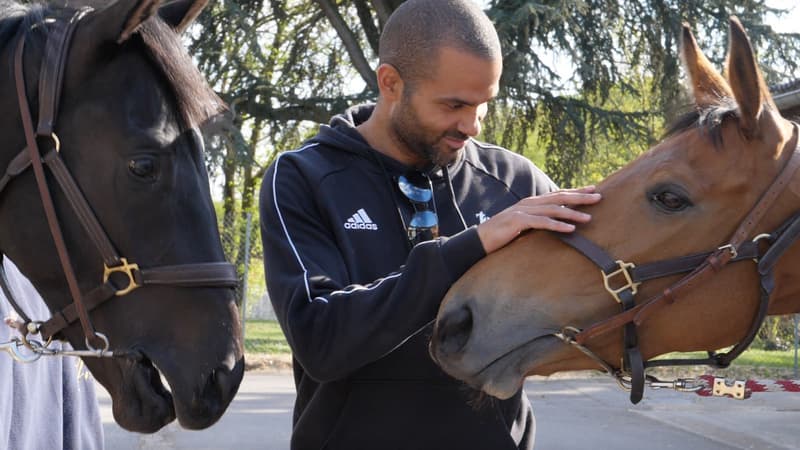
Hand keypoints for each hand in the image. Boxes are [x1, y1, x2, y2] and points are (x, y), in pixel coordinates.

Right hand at [476, 186, 600, 253]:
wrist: (481, 239)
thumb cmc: (504, 234)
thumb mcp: (525, 225)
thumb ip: (539, 220)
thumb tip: (557, 222)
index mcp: (533, 202)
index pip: (559, 194)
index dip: (576, 191)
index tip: (594, 190)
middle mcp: (530, 203)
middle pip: (560, 197)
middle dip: (580, 197)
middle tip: (599, 198)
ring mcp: (523, 211)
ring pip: (553, 209)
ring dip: (573, 213)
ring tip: (589, 217)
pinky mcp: (518, 221)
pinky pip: (542, 222)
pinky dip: (557, 225)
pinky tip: (570, 229)